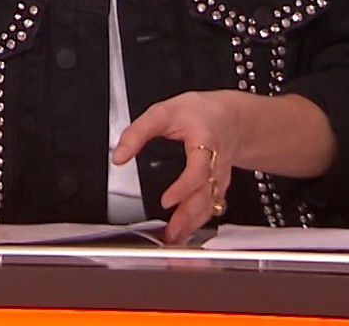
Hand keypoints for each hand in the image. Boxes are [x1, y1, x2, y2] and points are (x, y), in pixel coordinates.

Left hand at [112, 91, 239, 244]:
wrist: (229, 118)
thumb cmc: (200, 114)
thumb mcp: (164, 112)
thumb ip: (139, 132)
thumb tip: (119, 155)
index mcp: (206, 143)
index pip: (199, 170)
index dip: (184, 187)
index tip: (166, 201)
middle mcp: (216, 165)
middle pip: (206, 195)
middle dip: (189, 216)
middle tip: (171, 233)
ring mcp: (219, 179)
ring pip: (210, 205)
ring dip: (193, 224)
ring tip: (174, 237)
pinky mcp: (217, 187)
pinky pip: (210, 207)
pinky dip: (198, 221)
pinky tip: (184, 230)